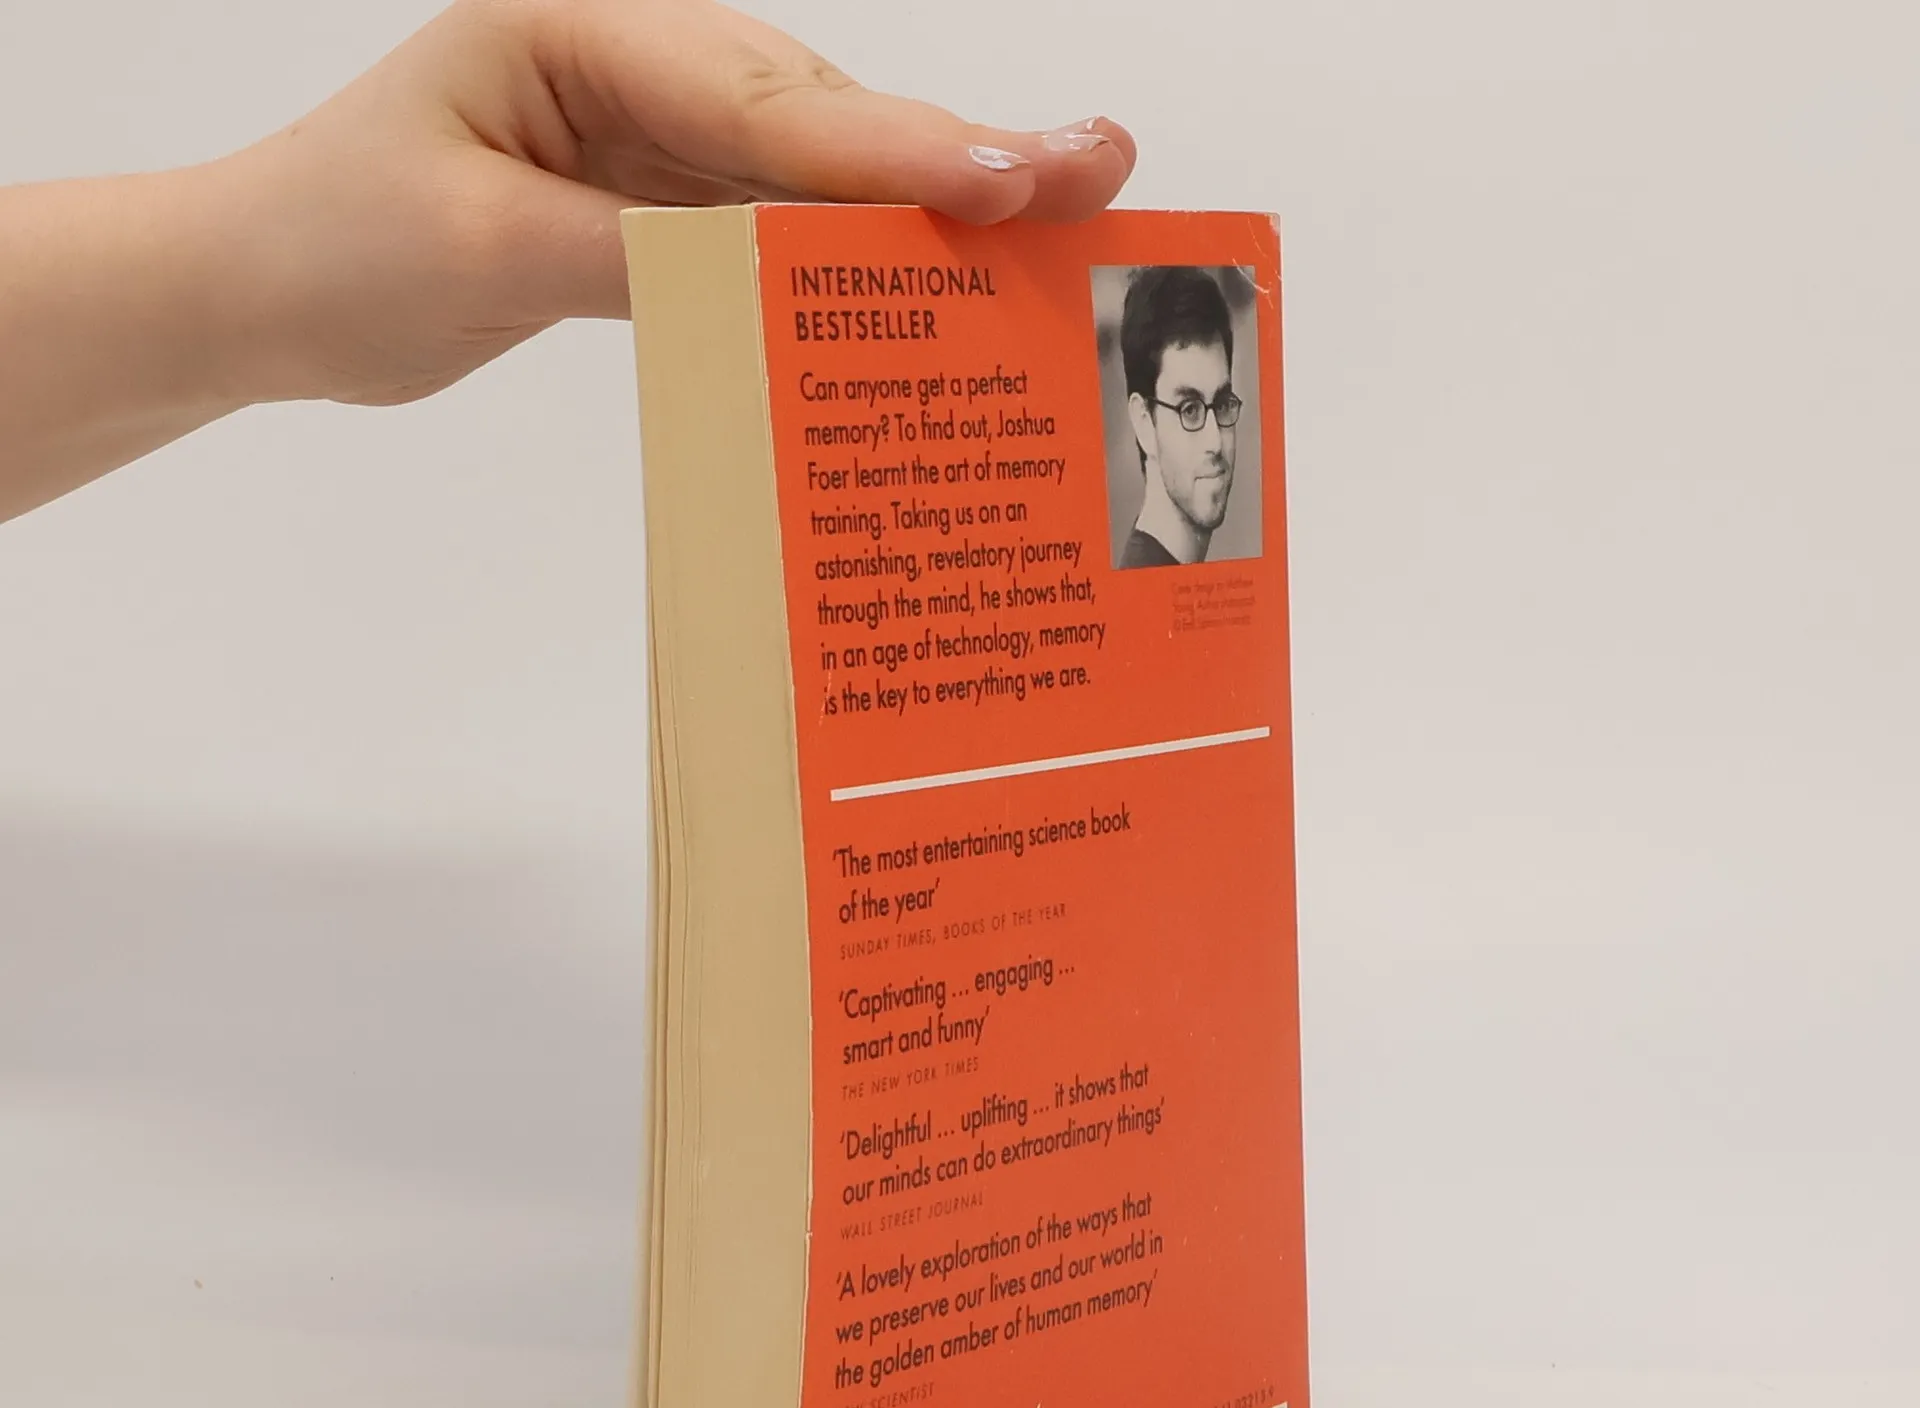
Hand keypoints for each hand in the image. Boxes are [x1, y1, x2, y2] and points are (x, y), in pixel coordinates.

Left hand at [214, 0, 1136, 406]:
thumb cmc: (335, 249)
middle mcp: (633, 61)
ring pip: (817, 169)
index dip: (891, 147)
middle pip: (816, 117)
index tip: (1009, 175)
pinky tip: (940, 278)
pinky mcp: (660, 197)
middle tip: (1094, 176)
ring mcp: (654, 129)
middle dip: (951, 158)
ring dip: (926, 209)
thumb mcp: (475, 251)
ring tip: (1057, 221)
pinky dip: (855, 260)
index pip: (758, 100)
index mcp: (577, 30)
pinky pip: (778, 226)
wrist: (263, 289)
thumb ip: (634, 259)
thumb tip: (790, 288)